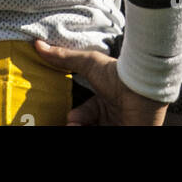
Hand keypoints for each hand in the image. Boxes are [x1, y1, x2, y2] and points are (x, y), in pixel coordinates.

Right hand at [33, 40, 166, 125]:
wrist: (142, 87)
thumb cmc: (119, 74)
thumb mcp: (89, 63)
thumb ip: (64, 58)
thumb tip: (38, 45)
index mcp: (106, 101)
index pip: (87, 115)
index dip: (77, 118)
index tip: (71, 119)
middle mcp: (114, 115)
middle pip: (89, 126)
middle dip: (76, 128)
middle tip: (73, 126)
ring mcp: (121, 124)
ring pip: (97, 131)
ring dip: (83, 130)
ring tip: (78, 128)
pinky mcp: (129, 132)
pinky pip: (108, 136)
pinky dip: (97, 132)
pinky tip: (93, 128)